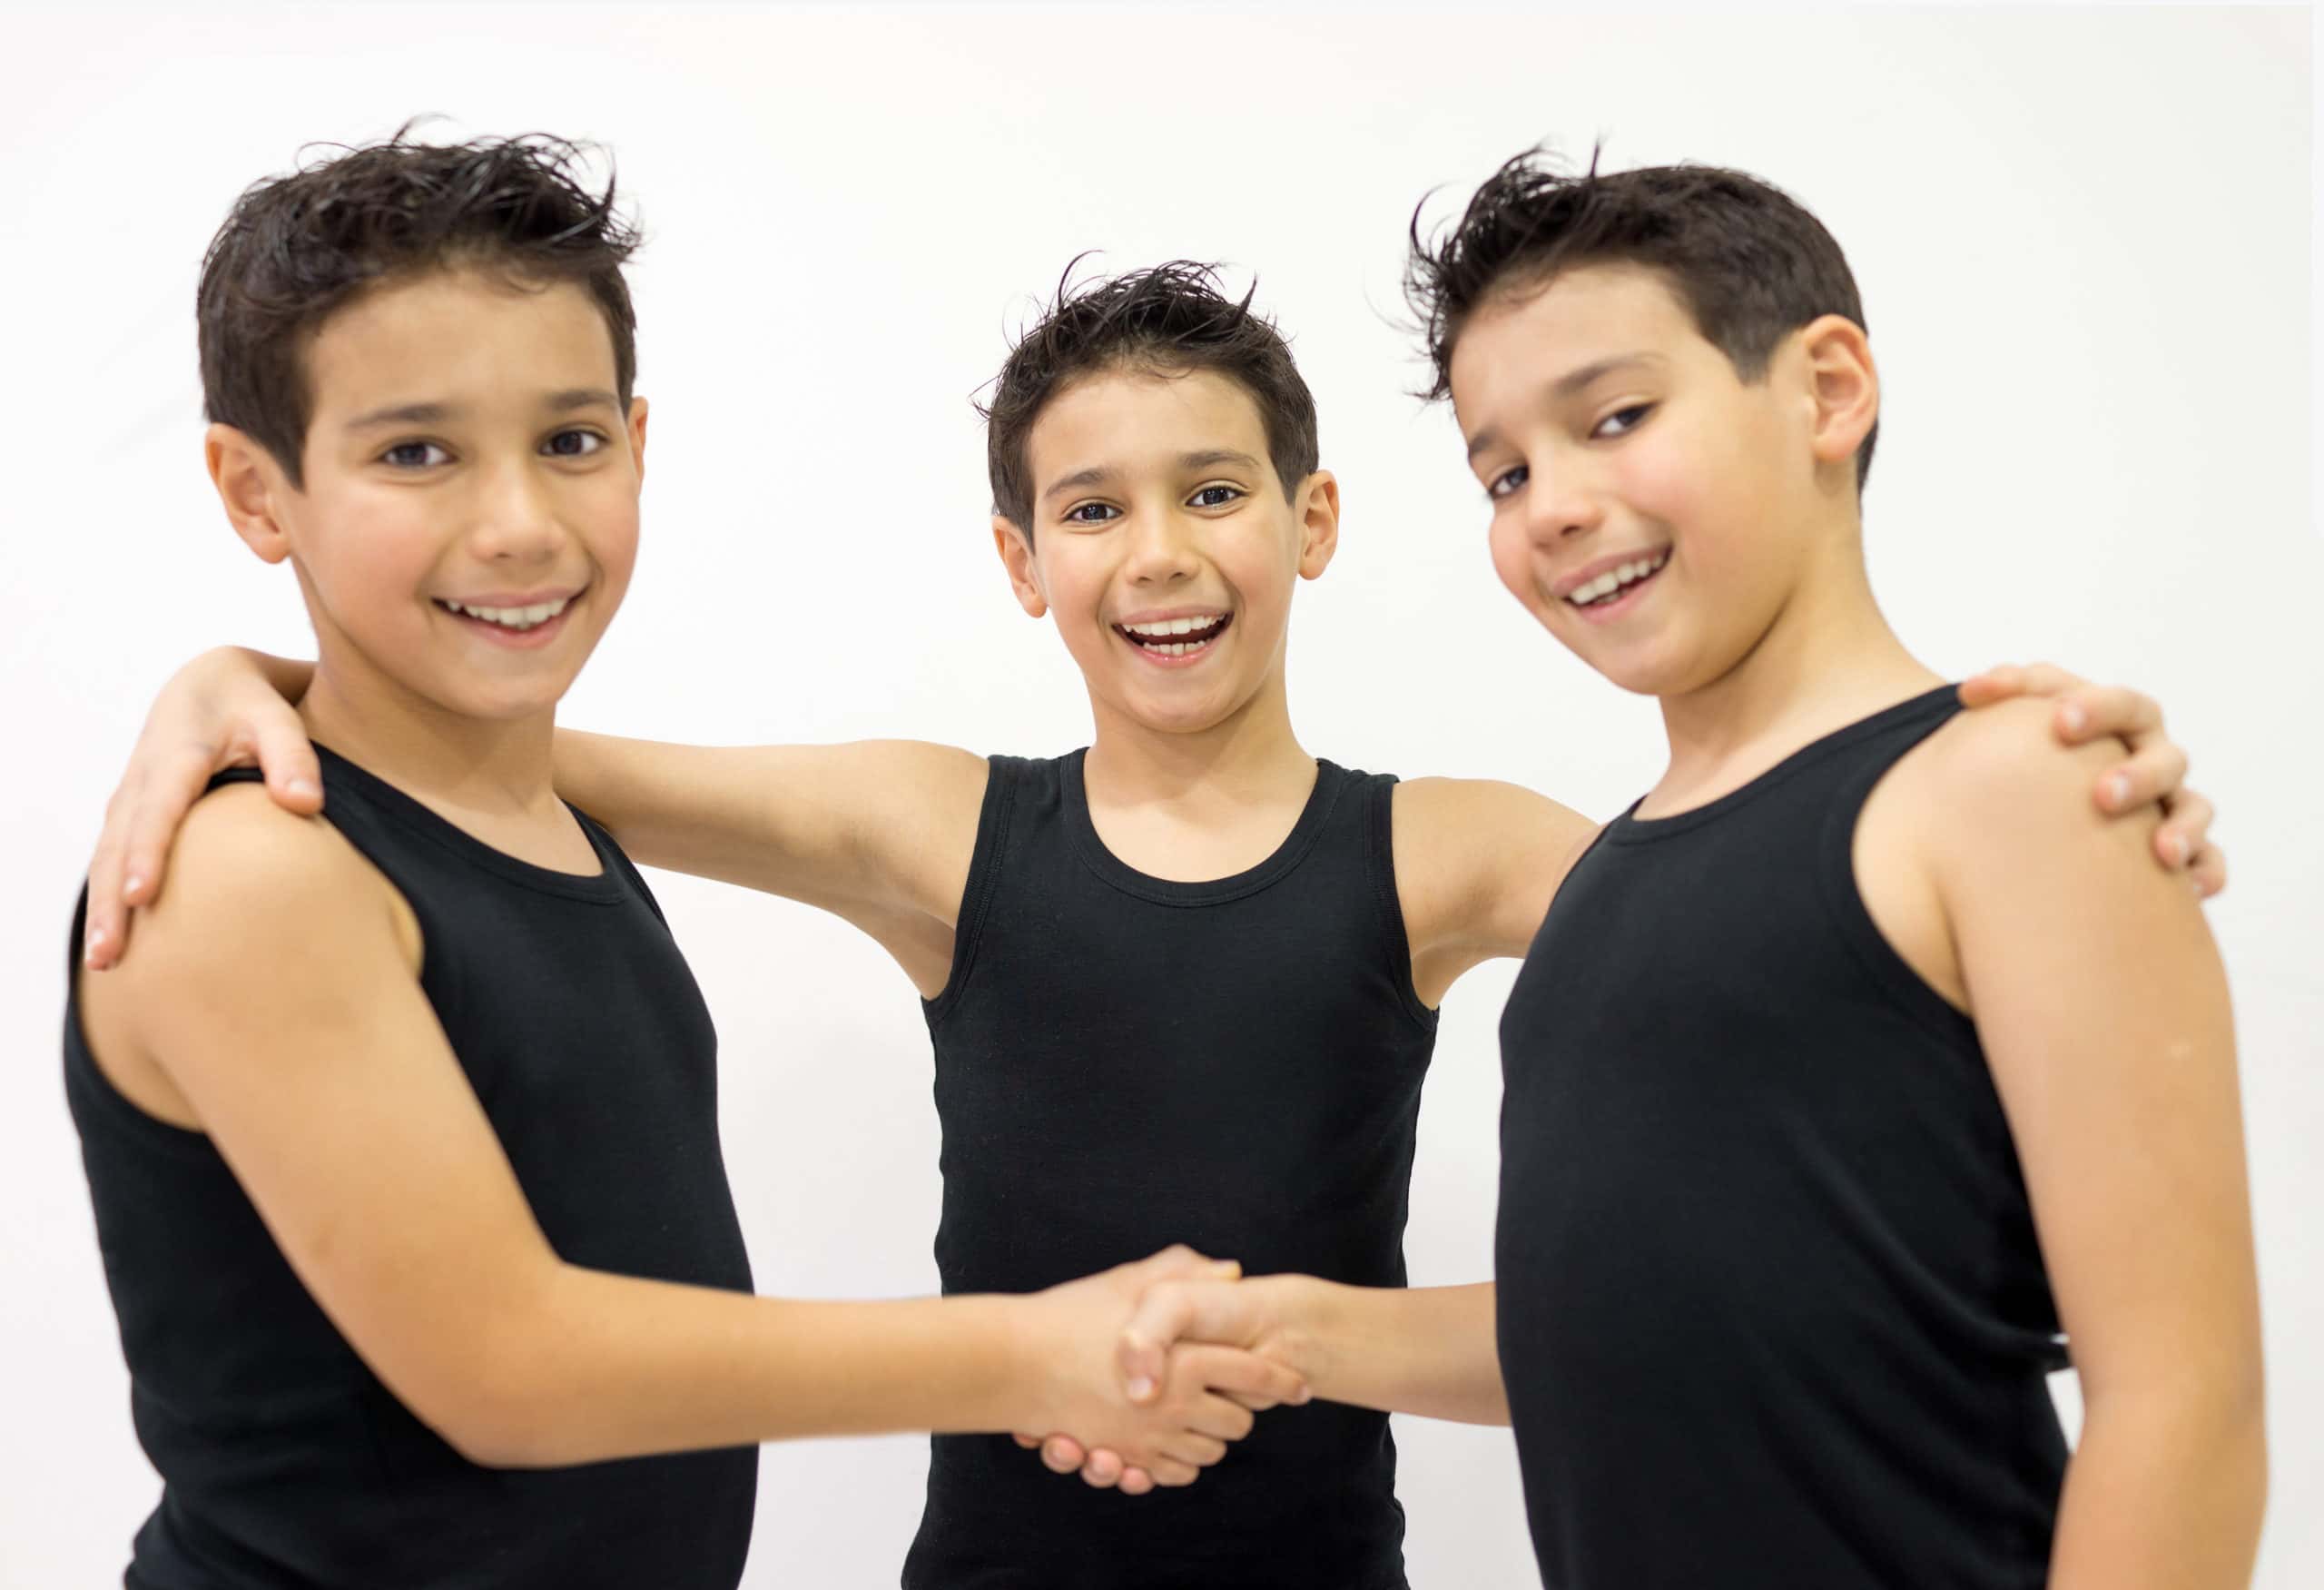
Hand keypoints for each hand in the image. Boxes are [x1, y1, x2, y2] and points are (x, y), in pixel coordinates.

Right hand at [85, 648, 317, 969]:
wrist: (211, 680)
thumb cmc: (253, 703)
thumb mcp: (277, 717)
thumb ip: (294, 757)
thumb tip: (306, 805)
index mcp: (178, 754)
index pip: (160, 808)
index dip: (147, 851)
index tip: (142, 895)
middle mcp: (143, 779)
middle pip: (120, 844)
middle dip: (111, 900)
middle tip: (109, 954)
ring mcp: (131, 797)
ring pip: (107, 856)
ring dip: (102, 908)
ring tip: (104, 961)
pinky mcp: (131, 812)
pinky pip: (111, 857)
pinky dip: (107, 896)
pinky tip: (113, 939)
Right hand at [1011, 1254, 1306, 1493]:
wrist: (1016, 1363)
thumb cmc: (1070, 1317)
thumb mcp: (1129, 1281)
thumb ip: (1183, 1272)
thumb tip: (1229, 1270)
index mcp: (1188, 1358)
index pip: (1255, 1374)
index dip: (1283, 1379)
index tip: (1300, 1385)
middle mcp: (1177, 1404)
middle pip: (1239, 1421)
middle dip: (1242, 1408)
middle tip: (1232, 1392)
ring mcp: (1152, 1438)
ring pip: (1210, 1451)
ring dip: (1211, 1435)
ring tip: (1200, 1412)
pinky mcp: (1128, 1459)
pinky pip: (1175, 1473)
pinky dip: (1180, 1460)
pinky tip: (1171, 1437)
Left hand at [1958, 664, 2223, 896]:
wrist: (2044, 798)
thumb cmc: (2029, 752)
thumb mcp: (2014, 724)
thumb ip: (1998, 697)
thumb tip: (1969, 690)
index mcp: (2118, 721)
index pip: (2118, 704)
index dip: (2095, 708)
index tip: (2058, 721)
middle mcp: (2151, 757)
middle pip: (2164, 758)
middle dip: (2139, 775)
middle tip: (2103, 796)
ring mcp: (2170, 803)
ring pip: (2193, 808)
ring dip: (2182, 827)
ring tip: (2161, 852)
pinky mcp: (2182, 850)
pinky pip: (2209, 862)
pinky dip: (2206, 871)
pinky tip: (2189, 889)